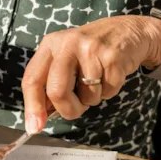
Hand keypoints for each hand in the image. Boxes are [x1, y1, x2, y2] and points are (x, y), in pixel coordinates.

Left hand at [21, 15, 160, 132]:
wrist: (128, 31)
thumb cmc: (91, 52)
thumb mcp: (65, 59)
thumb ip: (51, 84)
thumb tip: (39, 117)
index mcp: (50, 45)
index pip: (32, 79)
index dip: (32, 107)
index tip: (34, 128)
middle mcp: (67, 44)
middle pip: (56, 91)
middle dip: (67, 109)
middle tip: (76, 111)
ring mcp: (91, 49)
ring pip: (86, 96)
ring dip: (92, 98)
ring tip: (97, 80)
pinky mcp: (113, 57)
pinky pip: (108, 91)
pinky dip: (109, 91)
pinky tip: (110, 74)